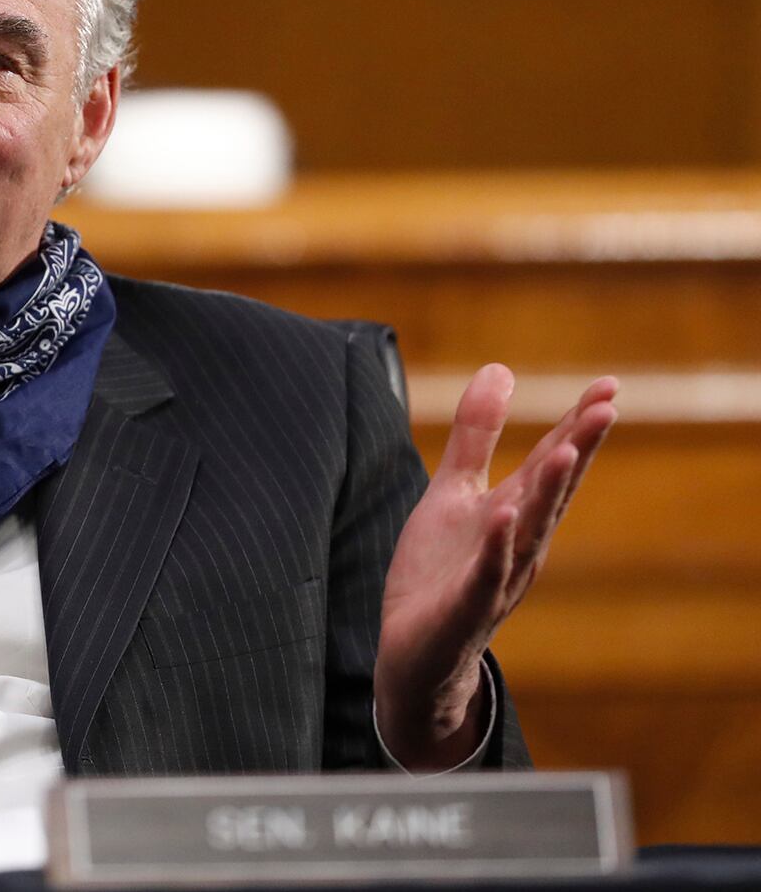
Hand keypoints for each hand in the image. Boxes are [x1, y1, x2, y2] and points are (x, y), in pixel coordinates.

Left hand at [374, 365, 617, 768]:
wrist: (413, 653)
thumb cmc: (440, 571)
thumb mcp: (453, 492)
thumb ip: (476, 435)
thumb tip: (500, 368)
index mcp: (516, 514)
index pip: (552, 463)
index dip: (578, 425)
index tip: (609, 385)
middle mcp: (520, 544)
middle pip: (552, 491)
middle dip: (578, 450)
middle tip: (607, 407)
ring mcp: (498, 576)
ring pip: (529, 531)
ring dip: (548, 493)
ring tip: (568, 450)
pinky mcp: (466, 607)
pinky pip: (486, 573)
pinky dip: (496, 545)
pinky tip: (503, 514)